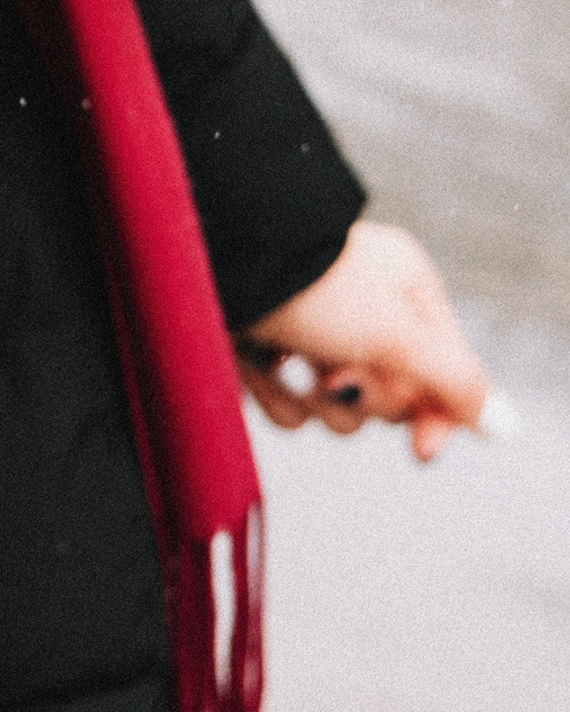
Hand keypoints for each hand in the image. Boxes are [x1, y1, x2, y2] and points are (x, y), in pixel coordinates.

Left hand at [236, 219, 492, 460]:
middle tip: (336, 369)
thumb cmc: (312, 289)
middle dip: (363, 395)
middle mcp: (359, 307)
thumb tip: (502, 425)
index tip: (420, 451)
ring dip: (313, 399)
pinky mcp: (260, 347)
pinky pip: (283, 403)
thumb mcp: (398, 334)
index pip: (442, 372)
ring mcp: (306, 327)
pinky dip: (270, 393)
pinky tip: (253, 365)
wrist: (209, 260)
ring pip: (333, 408)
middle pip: (388, 395)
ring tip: (290, 364)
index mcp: (404, 288)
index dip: (436, 416)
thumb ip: (454, 382)